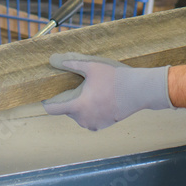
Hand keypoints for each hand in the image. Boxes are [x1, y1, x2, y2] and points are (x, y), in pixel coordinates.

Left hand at [42, 53, 171, 130]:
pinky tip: (100, 98)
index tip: (47, 94)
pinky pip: (90, 118)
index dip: (47, 101)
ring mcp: (94, 124)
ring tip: (91, 91)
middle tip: (78, 85)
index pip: (52, 109)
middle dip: (70, 99)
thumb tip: (54, 60)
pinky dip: (91, 110)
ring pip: (79, 114)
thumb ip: (71, 63)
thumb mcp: (92, 67)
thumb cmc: (115, 78)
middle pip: (67, 110)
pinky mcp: (103, 125)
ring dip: (81, 105)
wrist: (138, 91)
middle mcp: (83, 119)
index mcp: (78, 106)